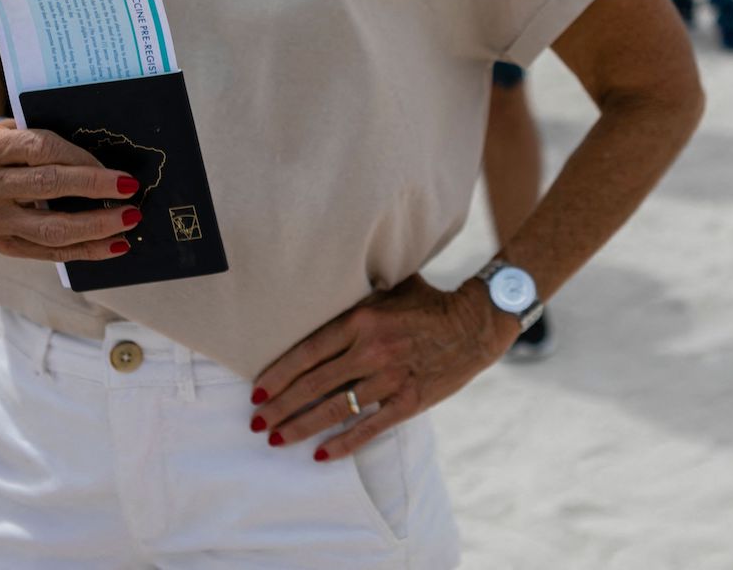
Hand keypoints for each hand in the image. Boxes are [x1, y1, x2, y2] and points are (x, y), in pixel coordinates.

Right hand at [0, 119, 142, 261]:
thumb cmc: (12, 141)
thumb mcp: (25, 126)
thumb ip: (56, 142)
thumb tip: (111, 166)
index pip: (42, 151)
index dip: (85, 164)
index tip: (122, 176)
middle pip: (46, 188)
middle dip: (95, 193)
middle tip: (132, 198)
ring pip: (50, 229)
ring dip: (96, 228)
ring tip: (129, 222)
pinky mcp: (2, 243)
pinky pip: (49, 252)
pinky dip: (86, 250)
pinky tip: (114, 245)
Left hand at [251, 274, 515, 460]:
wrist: (475, 324)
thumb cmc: (428, 302)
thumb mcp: (391, 286)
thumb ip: (358, 290)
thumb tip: (324, 277)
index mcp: (362, 319)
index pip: (308, 351)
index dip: (278, 374)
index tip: (257, 391)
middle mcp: (372, 349)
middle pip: (314, 384)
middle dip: (280, 406)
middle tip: (256, 422)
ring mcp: (391, 377)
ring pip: (336, 409)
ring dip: (302, 427)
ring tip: (277, 439)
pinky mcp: (409, 400)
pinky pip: (370, 427)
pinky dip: (344, 444)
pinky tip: (322, 455)